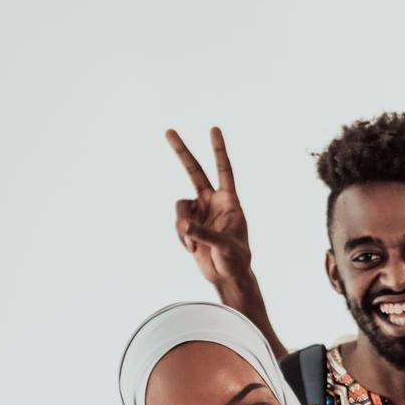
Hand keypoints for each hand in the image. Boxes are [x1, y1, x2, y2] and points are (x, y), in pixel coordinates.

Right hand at [167, 127, 251, 287]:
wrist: (227, 275)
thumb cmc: (236, 259)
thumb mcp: (223, 246)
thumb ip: (203, 233)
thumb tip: (182, 224)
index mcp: (229, 201)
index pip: (224, 170)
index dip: (218, 150)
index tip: (214, 129)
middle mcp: (212, 201)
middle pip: (194, 171)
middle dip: (181, 152)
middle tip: (168, 130)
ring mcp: (200, 212)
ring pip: (180, 206)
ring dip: (184, 227)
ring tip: (195, 245)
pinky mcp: (189, 224)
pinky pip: (178, 223)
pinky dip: (183, 237)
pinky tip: (193, 249)